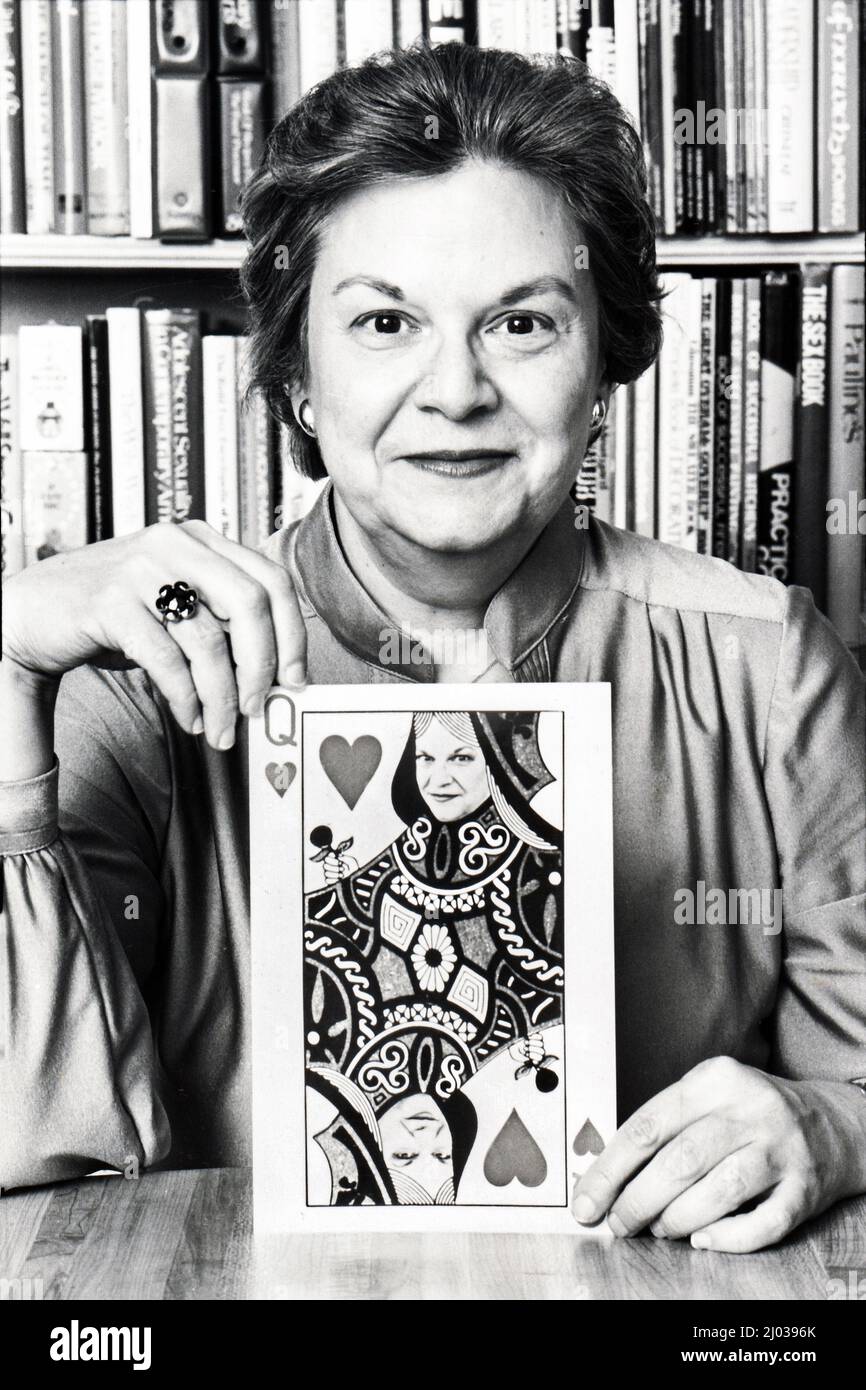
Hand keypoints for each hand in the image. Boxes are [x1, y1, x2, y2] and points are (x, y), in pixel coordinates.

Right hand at [1, 522, 306, 750]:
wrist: (30, 612)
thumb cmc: (111, 615)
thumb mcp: (175, 607)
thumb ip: (221, 625)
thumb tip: (274, 676)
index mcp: (200, 539)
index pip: (271, 579)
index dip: (292, 634)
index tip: (295, 680)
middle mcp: (175, 544)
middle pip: (251, 603)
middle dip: (263, 665)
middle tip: (259, 707)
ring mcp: (141, 568)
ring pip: (208, 639)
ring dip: (221, 696)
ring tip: (220, 729)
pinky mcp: (110, 601)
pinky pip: (166, 658)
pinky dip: (185, 697)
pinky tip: (189, 717)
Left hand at [573, 1057, 865, 1251]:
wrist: (830, 1123)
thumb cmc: (750, 1114)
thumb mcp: (708, 1096)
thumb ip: (662, 1125)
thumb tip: (605, 1172)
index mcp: (715, 1080)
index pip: (648, 1126)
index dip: (610, 1170)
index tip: (587, 1200)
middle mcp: (751, 1109)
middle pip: (679, 1161)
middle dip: (638, 1201)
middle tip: (620, 1223)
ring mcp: (781, 1149)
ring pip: (718, 1192)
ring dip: (677, 1219)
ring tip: (659, 1228)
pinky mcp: (804, 1188)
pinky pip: (762, 1223)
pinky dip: (727, 1238)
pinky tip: (704, 1239)